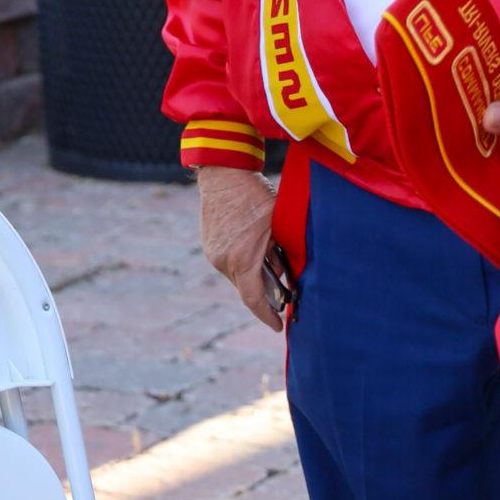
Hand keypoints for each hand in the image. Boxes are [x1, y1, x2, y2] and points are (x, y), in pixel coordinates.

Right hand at [197, 166, 283, 332]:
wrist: (224, 172)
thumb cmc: (256, 195)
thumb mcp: (279, 225)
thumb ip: (284, 254)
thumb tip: (290, 276)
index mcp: (242, 259)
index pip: (254, 299)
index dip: (267, 316)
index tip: (278, 326)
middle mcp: (223, 260)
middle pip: (246, 288)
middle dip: (265, 295)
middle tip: (285, 296)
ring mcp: (213, 253)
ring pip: (237, 276)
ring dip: (254, 276)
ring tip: (272, 264)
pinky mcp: (209, 244)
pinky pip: (228, 263)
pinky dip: (243, 264)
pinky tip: (256, 250)